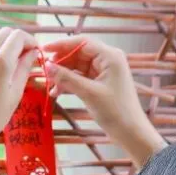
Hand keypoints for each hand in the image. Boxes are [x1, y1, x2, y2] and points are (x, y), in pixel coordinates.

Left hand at [0, 27, 38, 145]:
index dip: (30, 41)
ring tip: (7, 55)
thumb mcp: (15, 94)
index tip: (35, 51)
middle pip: (5, 32)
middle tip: (24, 55)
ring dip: (1, 39)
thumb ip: (24, 70)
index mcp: (2, 61)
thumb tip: (32, 54)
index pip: (19, 36)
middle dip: (18, 40)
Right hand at [42, 37, 165, 167]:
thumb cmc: (115, 111)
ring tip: (49, 85)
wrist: (131, 132)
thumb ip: (67, 78)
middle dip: (61, 62)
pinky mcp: (101, 82)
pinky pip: (81, 77)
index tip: (44, 50)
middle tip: (45, 71)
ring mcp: (104, 71)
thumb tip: (47, 66)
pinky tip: (57, 91)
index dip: (62, 45)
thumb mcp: (89, 93)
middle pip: (79, 53)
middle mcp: (108, 60)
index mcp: (110, 56)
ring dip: (63, 74)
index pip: (82, 42)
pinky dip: (69, 82)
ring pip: (78, 66)